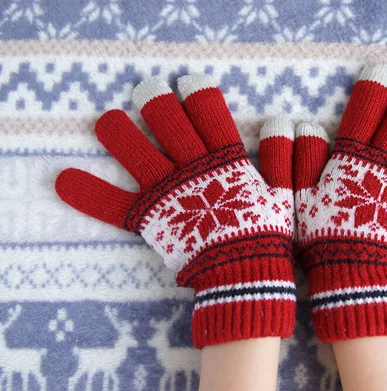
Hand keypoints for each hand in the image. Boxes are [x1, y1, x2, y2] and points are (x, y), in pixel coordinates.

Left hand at [55, 75, 295, 347]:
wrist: (243, 274)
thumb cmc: (265, 234)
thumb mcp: (282, 192)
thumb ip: (281, 156)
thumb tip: (284, 120)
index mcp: (225, 159)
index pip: (210, 114)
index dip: (198, 95)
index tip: (188, 82)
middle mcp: (192, 166)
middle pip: (168, 123)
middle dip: (156, 102)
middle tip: (146, 90)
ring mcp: (167, 190)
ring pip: (137, 151)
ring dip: (118, 132)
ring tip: (107, 120)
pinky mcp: (149, 217)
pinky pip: (114, 203)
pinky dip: (89, 192)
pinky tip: (63, 179)